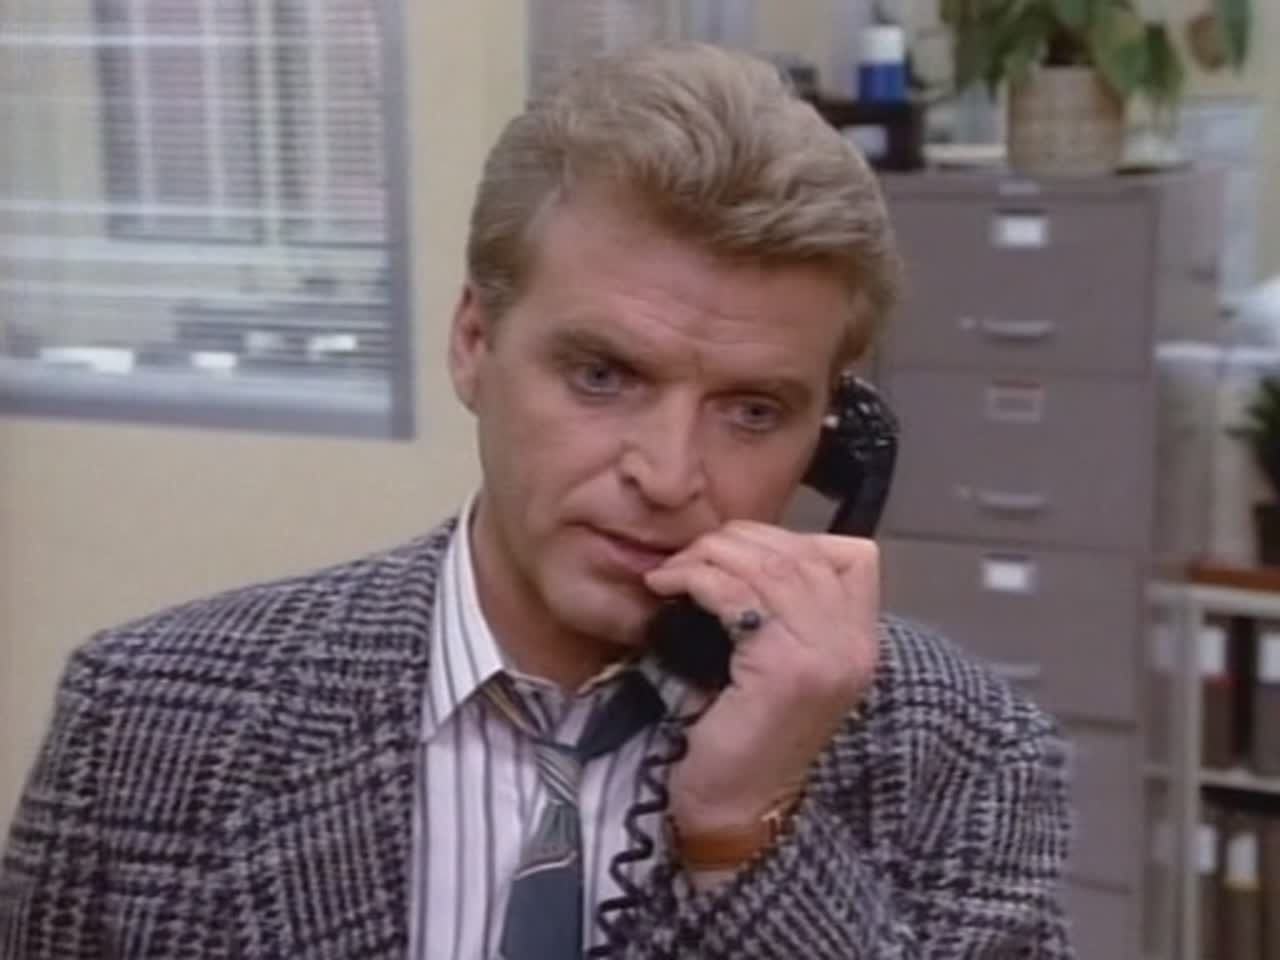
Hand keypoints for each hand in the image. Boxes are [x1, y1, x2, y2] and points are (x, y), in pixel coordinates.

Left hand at [643, 520, 879, 837]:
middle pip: (802, 551)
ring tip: (673, 571)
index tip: (737, 554)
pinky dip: (694, 578)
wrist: (737, 810)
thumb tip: (745, 551)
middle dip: (737, 540)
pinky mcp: (783, 667)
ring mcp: (825, 656)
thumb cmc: (747, 736)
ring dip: (708, 555)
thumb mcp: (783, 665)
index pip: (851, 556)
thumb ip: (788, 613)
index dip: (789, 539)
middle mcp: (855, 646)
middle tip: (690, 555)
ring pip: (768, 564)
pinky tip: (668, 588)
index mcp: (861, 643)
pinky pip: (736, 592)